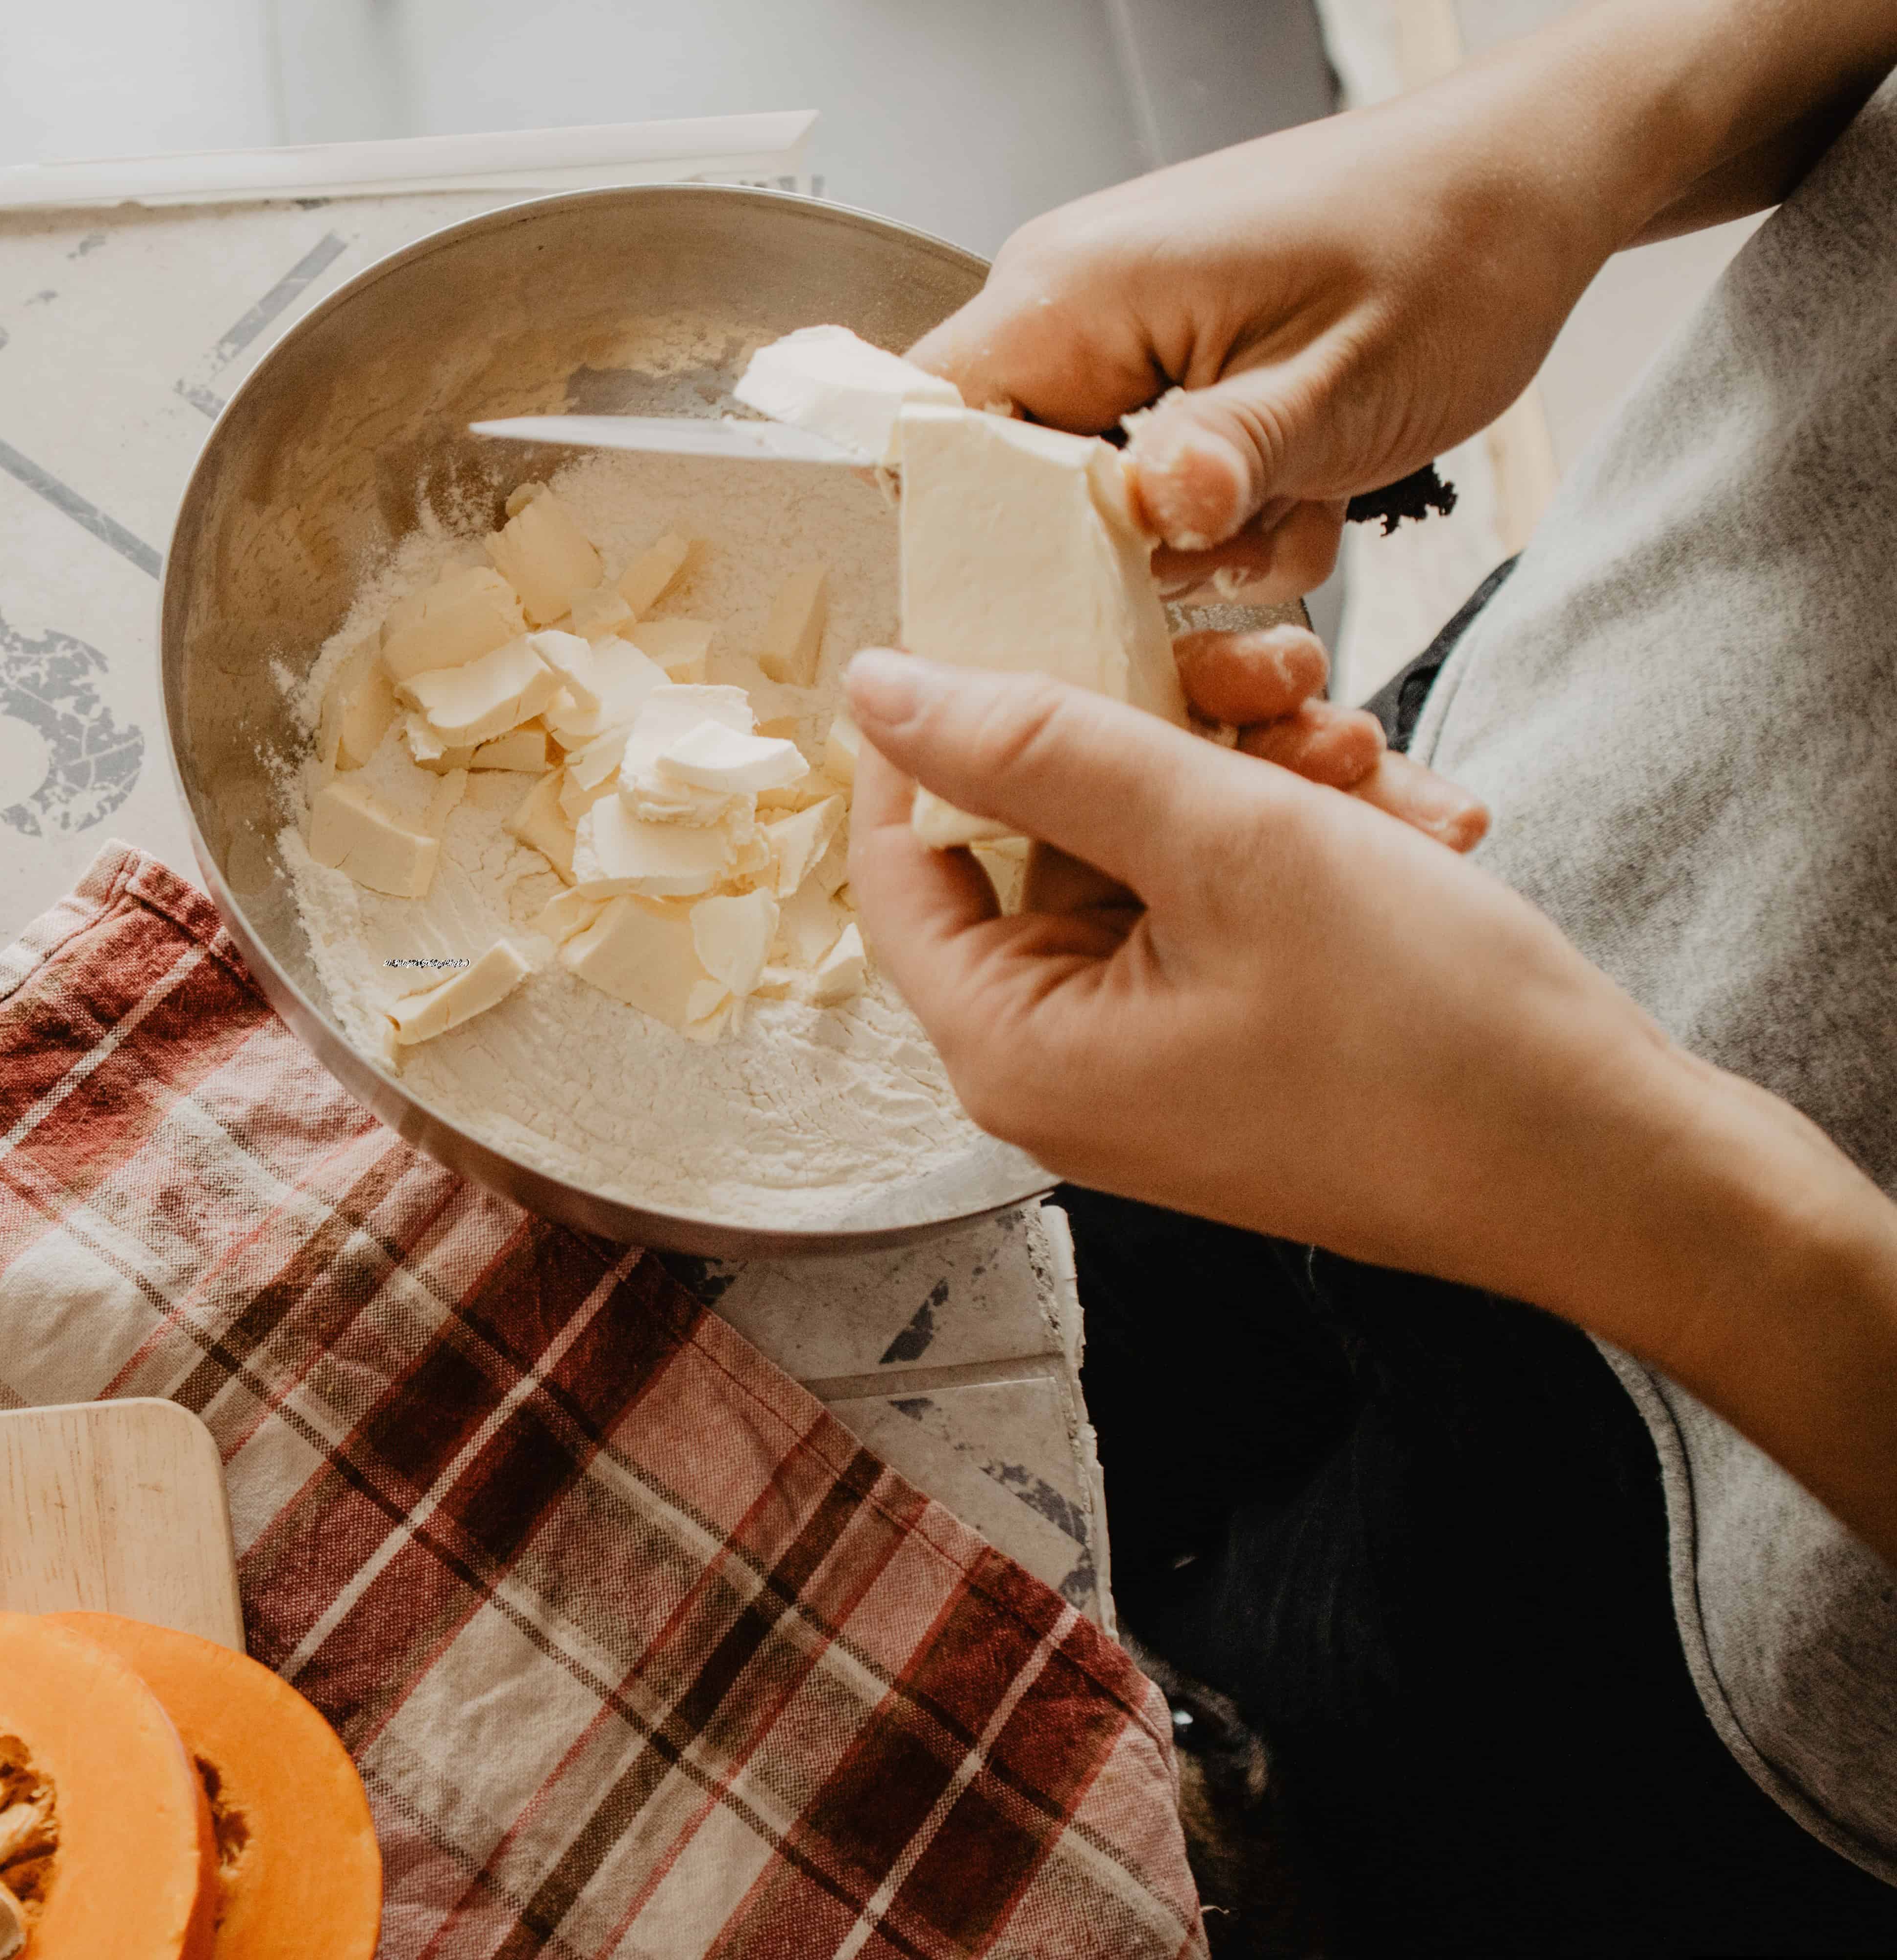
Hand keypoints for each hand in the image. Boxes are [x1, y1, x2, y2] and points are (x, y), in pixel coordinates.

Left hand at [845, 647, 1896, 1561]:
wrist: (1615, 1167)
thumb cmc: (1428, 1031)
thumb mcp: (1224, 841)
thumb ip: (1041, 750)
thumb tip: (885, 689)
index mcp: (1011, 1046)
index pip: (898, 858)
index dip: (946, 727)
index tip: (1021, 620)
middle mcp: (1057, 1063)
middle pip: (1030, 842)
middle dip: (1148, 736)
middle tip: (1267, 675)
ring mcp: (1146, 1053)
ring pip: (1141, 854)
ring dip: (1245, 773)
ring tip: (1354, 743)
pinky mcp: (1228, 1036)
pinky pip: (1214, 903)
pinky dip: (1289, 836)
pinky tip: (1390, 801)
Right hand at [904, 0, 1896, 596]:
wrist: (1529, 176)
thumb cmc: (1454, 247)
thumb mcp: (1346, 384)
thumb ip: (1229, 456)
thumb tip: (1146, 516)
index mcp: (1075, 290)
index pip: (932, 436)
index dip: (972, 541)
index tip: (1065, 606)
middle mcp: (1068, 297)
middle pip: (1004, 482)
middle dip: (1115, 556)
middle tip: (1234, 555)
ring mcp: (1113, 323)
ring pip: (1085, 492)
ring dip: (1191, 540)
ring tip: (1297, 512)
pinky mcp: (1160, 349)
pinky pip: (1144, 469)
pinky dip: (1225, 509)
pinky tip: (1306, 490)